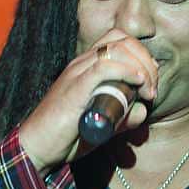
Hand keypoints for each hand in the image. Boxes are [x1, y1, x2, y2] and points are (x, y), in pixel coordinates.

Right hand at [18, 29, 158, 173]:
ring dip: (141, 67)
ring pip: (117, 49)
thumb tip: (143, 111)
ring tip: (147, 92)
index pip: (119, 40)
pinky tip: (138, 84)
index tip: (150, 81)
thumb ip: (124, 116)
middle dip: (146, 60)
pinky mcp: (75, 87)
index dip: (141, 55)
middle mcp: (81, 63)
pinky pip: (105, 67)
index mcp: (86, 66)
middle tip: (152, 89)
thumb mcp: (103, 123)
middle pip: (123, 40)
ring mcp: (77, 73)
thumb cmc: (67, 136)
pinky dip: (128, 72)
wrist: (37, 148)